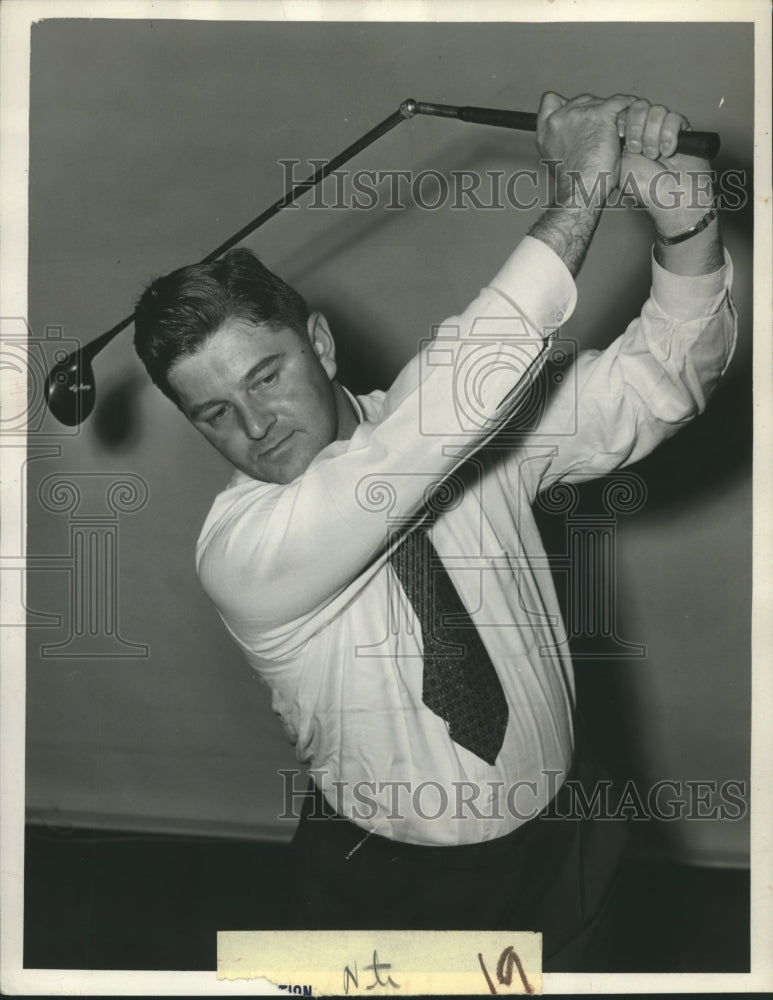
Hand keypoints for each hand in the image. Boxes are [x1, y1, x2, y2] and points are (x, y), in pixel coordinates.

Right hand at [536, 91, 637, 206]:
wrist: (581, 192)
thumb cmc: (574, 184)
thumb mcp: (556, 160)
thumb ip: (560, 140)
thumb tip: (575, 134)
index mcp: (545, 130)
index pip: (550, 101)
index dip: (566, 105)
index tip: (580, 116)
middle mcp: (559, 119)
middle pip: (582, 100)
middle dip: (595, 112)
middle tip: (606, 130)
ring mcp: (578, 114)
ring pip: (601, 101)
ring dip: (612, 114)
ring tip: (619, 131)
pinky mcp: (600, 115)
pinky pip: (620, 102)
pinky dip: (627, 110)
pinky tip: (630, 122)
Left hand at [615, 98, 714, 236]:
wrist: (670, 197)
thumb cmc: (643, 186)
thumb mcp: (617, 162)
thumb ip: (612, 140)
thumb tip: (610, 118)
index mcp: (627, 136)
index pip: (624, 109)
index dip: (622, 118)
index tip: (620, 134)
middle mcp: (645, 130)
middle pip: (640, 105)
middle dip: (636, 127)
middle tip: (637, 149)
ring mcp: (664, 129)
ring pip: (657, 110)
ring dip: (652, 135)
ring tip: (653, 155)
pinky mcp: (683, 130)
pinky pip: (675, 118)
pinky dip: (669, 136)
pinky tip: (668, 152)